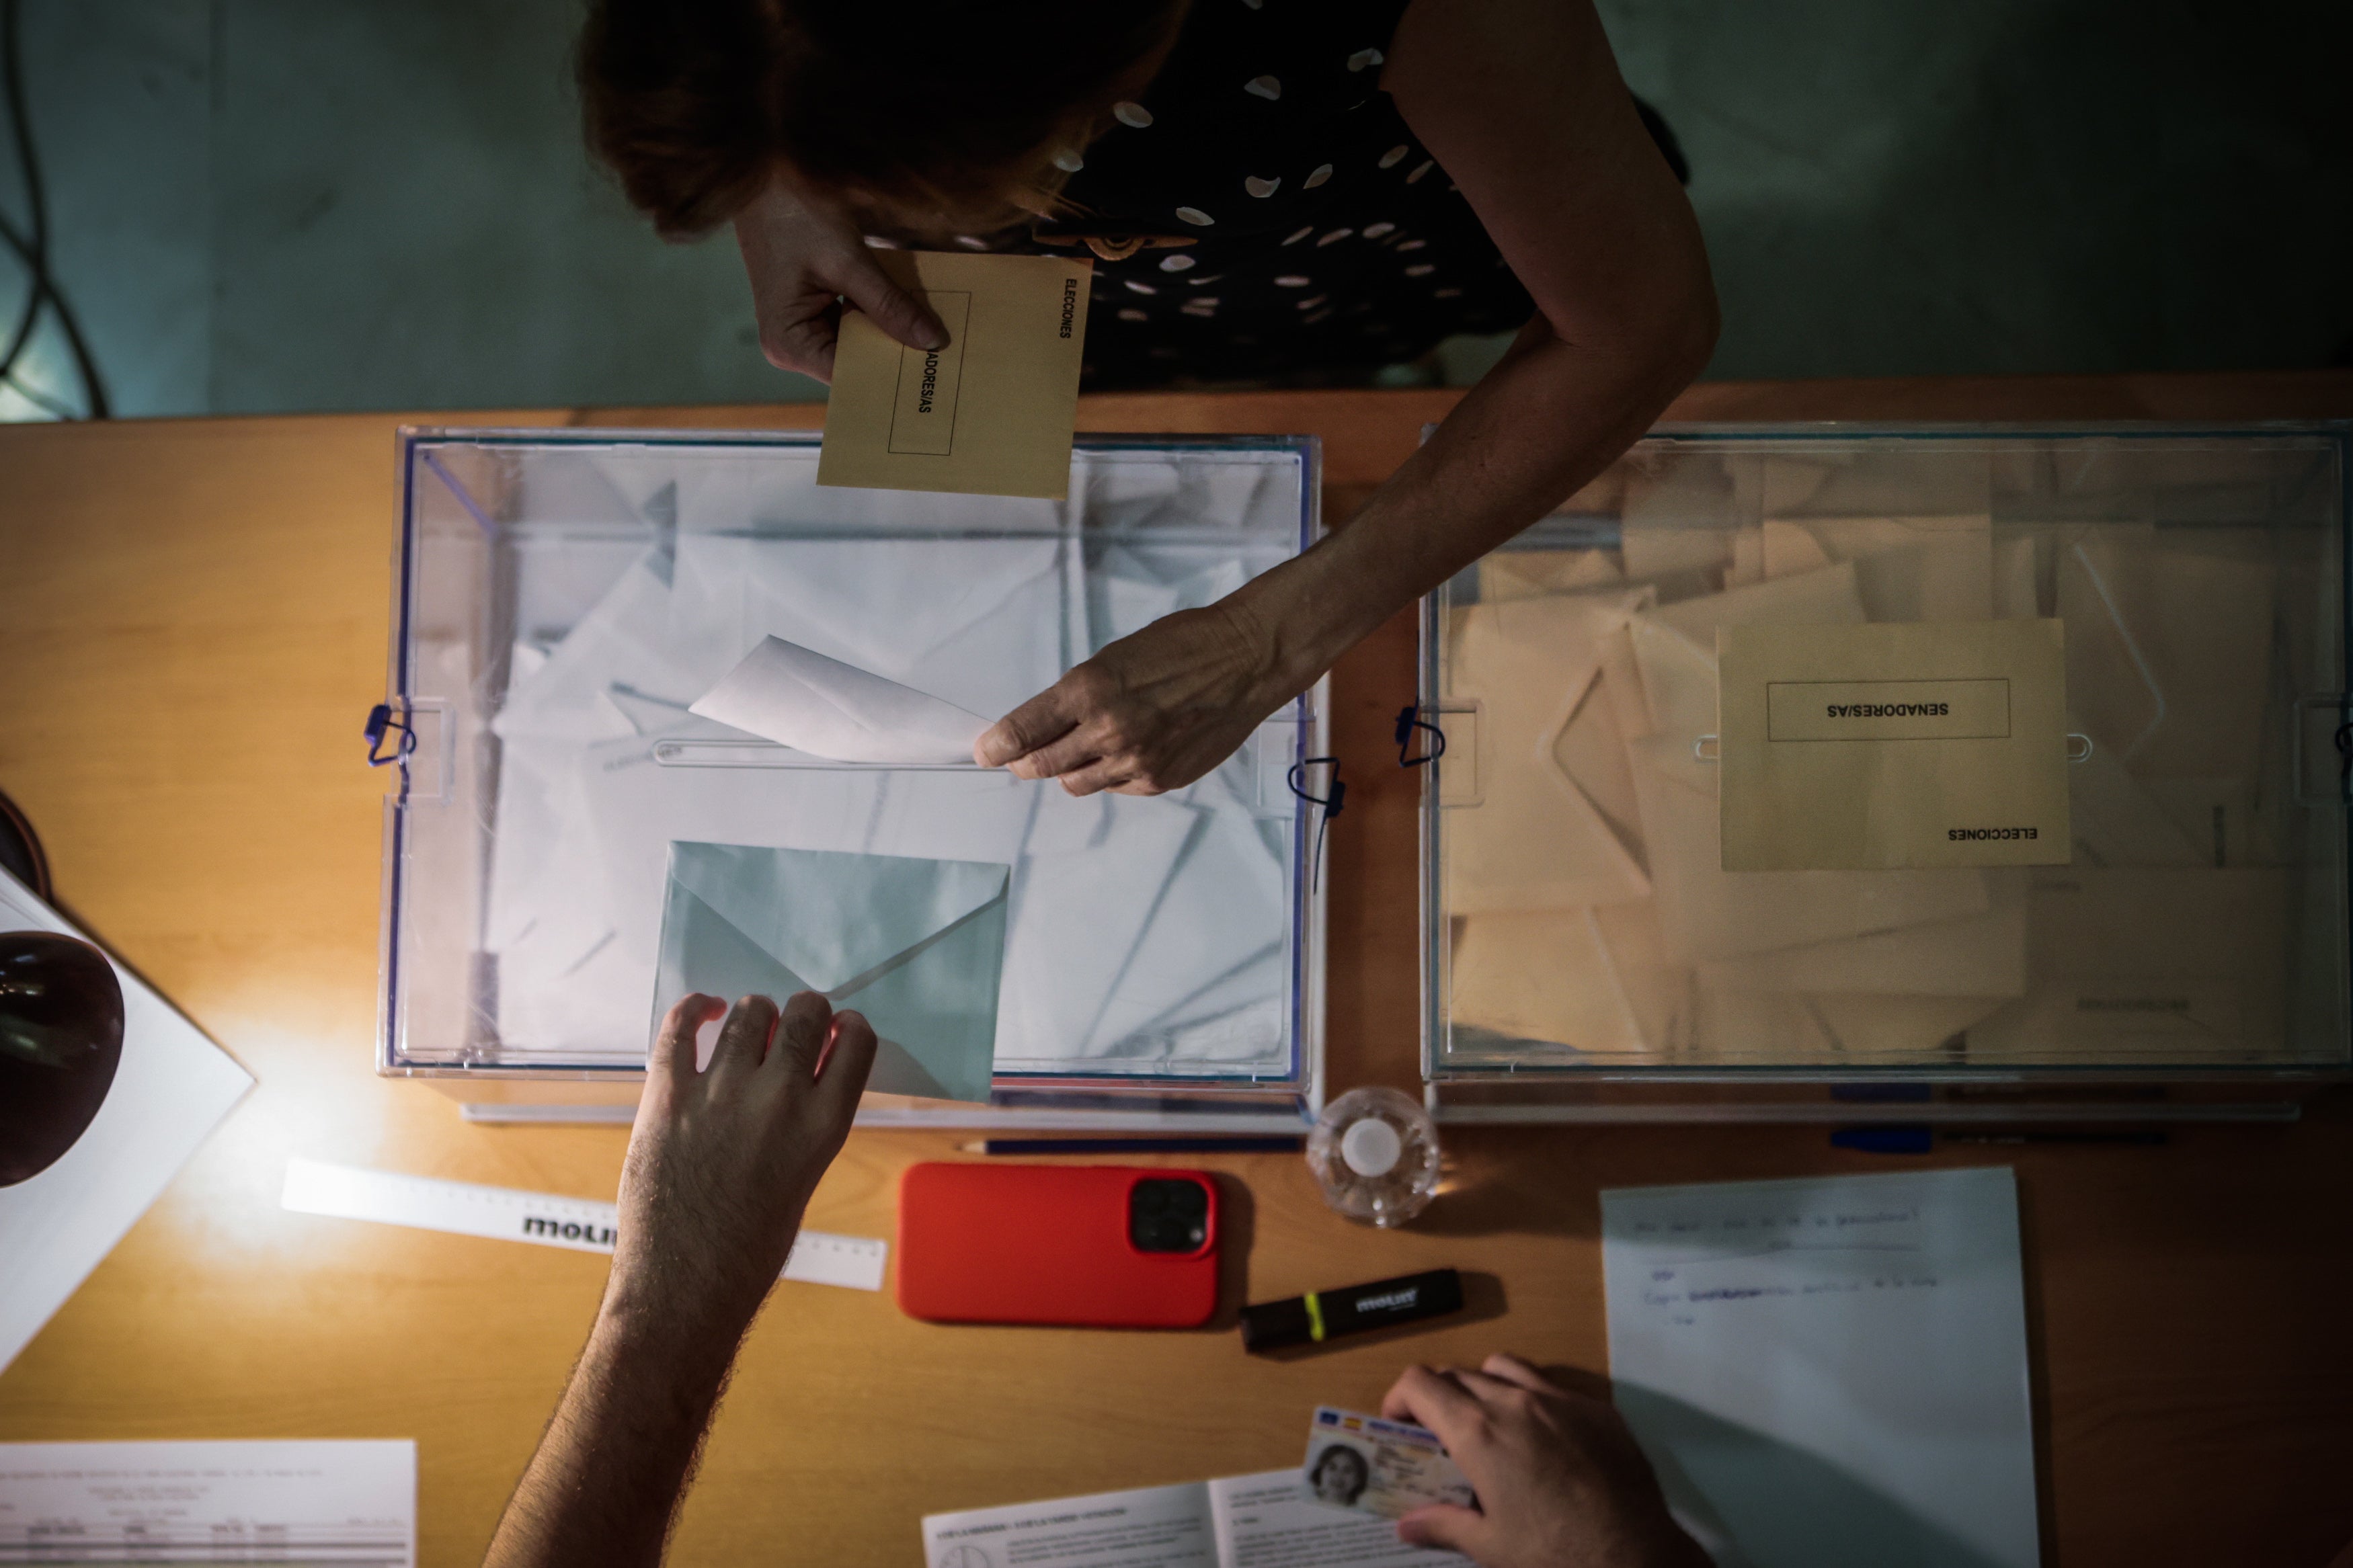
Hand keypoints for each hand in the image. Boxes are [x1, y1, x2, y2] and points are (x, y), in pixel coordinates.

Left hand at [608, 992, 876, 1330]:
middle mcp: (779, 1098)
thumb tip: (799, 1077)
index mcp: (823, 1125)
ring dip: (754, 1015)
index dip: (847, 1027)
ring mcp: (721, 1092)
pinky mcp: (669, 1095)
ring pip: (749, 1011)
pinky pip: (681, 1027)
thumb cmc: (748, 1249)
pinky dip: (694, 1009)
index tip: (836, 1030)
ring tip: (746, 1031)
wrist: (685, 1286)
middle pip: (805, 1012)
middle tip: (791, 1027)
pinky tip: (703, 1011)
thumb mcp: (805, 1179)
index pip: (857, 1041)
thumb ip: (808, 1124)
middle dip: (803, 1013)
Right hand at [733, 180, 946, 381]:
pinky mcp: (813, 308)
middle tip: (946, 353)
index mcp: (789, 343)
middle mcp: (791, 345)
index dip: (892, 374)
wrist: (764, 172)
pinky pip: (854, 320)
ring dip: (891, 331)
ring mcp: (801, 327)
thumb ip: (890, 305)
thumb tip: (932, 342)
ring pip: (859, 341)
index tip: (937, 374)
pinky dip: (879, 312)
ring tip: (935, 332)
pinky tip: (911, 308)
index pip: (851, 376)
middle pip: (856, 362)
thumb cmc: (793, 212)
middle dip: (896, 352)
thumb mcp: (848, 261)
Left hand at [976, 600, 1282, 795]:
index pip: (1024, 731)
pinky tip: (1128, 750)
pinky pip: (1116, 787)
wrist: (1245, 661)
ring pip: (1076, 784)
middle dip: (1025, 762)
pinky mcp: (1161, 780)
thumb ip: (1077, 696)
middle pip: (1042, 766)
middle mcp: (1109, 730)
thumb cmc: (1180, 645)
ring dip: (1069, 770)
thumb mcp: (1115, 657)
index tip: (983, 753)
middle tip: (1020, 757)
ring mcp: (1136, 761)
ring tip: (1083, 748)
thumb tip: (1044, 729)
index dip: (997, 746)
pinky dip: (1111, 774)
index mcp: (1090, 689)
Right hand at [1380, 1354, 1708, 1567]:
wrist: (1636, 1555)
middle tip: (1439, 1434)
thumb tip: (1405, 1524)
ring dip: (1484, 1384)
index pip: (1420, 1383)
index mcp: (1477, 1432)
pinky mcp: (1597, 1408)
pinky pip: (1553, 1385)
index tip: (1399, 1423)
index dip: (1400, 1398)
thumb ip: (1442, 1525)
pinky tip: (1545, 1437)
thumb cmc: (1553, 1554)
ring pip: (1505, 1366)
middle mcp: (1514, 1401)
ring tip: (1488, 1421)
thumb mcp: (1489, 1547)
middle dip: (1439, 1396)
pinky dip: (1534, 1398)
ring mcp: (1560, 1399)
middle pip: (1458, 1373)